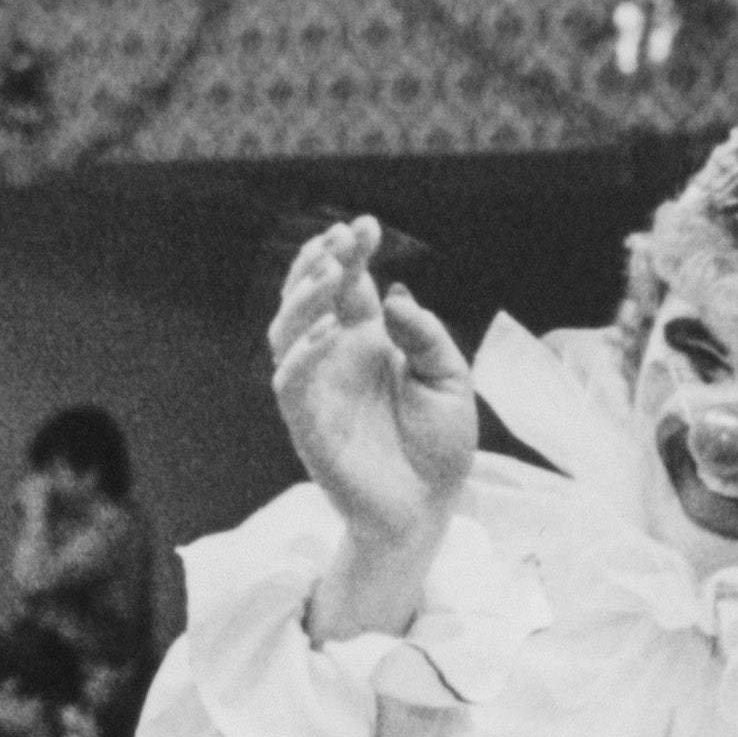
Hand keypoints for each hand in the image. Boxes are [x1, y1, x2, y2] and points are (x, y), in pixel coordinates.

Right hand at [269, 216, 475, 581]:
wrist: (427, 510)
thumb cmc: (439, 448)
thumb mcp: (451, 381)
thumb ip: (428, 337)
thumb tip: (396, 298)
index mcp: (368, 343)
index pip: (349, 286)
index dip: (351, 253)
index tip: (367, 225)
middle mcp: (335, 360)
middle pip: (309, 298)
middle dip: (320, 262)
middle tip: (341, 238)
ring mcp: (318, 391)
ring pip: (285, 332)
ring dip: (303, 298)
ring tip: (331, 273)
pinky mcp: (308, 426)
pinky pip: (290, 384)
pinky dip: (302, 355)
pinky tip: (328, 331)